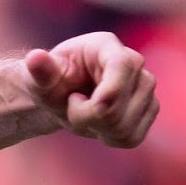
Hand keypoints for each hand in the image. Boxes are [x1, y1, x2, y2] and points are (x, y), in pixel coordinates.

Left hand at [25, 32, 157, 148]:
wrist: (60, 96)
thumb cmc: (50, 81)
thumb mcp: (39, 77)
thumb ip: (39, 70)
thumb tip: (35, 57)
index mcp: (105, 46)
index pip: (124, 64)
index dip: (113, 88)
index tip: (96, 106)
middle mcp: (133, 63)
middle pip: (122, 103)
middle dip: (89, 115)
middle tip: (71, 104)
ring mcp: (145, 87)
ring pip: (126, 125)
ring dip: (96, 128)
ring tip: (82, 112)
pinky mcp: (149, 109)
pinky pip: (132, 138)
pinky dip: (109, 138)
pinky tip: (97, 125)